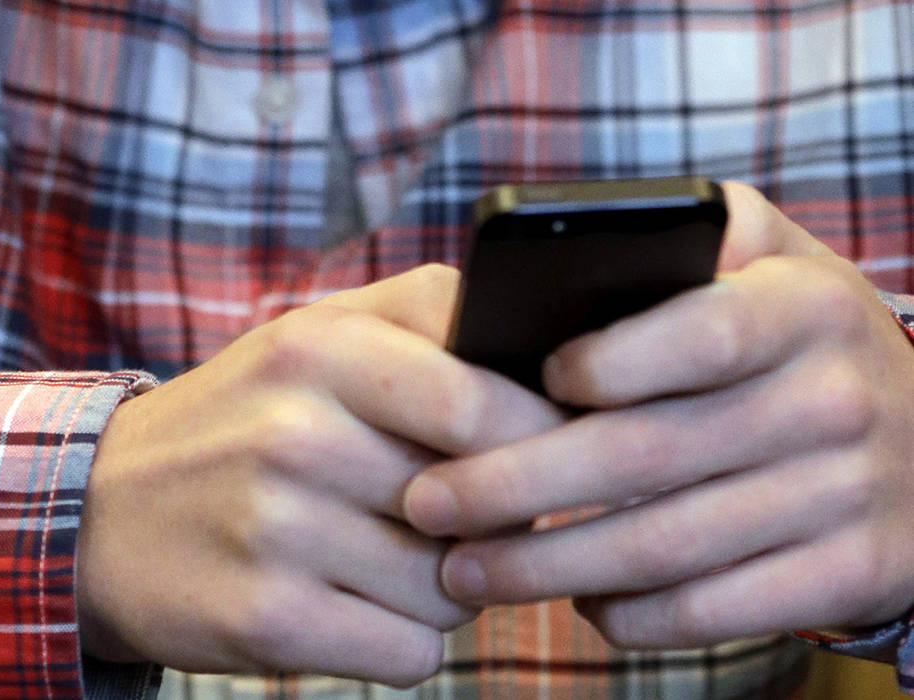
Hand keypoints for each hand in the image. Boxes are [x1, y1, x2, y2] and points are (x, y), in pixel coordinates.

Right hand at [75, 264, 563, 685]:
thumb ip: (428, 317)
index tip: (543, 452)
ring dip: (444, 585)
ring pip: (454, 589)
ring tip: (386, 556)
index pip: (484, 400)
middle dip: (494, 517)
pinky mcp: (264, 619)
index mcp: (319, 348)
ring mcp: (275, 530)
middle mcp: (295, 435)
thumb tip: (545, 362)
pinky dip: (401, 638)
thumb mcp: (318, 334)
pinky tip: (354, 603)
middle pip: (482, 503)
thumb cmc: (242, 418)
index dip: (538, 437)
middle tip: (460, 510)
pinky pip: (410, 653)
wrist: (101, 512)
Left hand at [404, 183, 913, 648]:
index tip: (515, 387)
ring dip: (546, 566)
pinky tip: (575, 601)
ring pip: (665, 546)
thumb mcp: (776, 264)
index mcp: (804, 308)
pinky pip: (712, 608)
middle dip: (515, 488)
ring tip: (464, 569)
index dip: (603, 364)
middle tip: (426, 504)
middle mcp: (834, 400)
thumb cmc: (806, 345)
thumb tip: (564, 248)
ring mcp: (848, 496)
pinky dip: (629, 614)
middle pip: (646, 455)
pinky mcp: (848, 574)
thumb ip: (692, 234)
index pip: (698, 333)